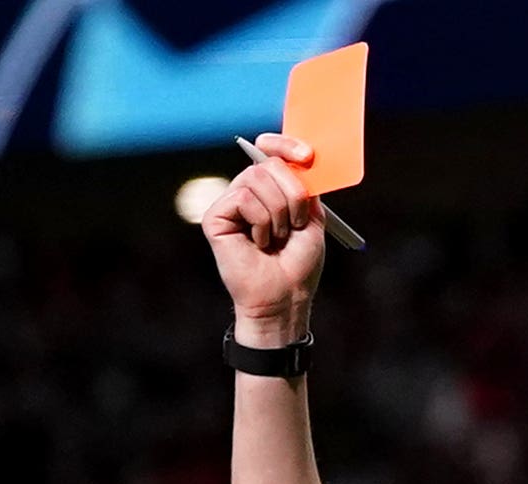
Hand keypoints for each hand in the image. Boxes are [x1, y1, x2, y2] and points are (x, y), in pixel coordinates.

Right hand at [203, 137, 327, 336]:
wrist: (285, 297)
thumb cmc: (298, 262)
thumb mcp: (312, 216)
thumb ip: (304, 183)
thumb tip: (297, 155)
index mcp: (270, 188)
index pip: (271, 150)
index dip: (285, 143)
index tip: (306, 155)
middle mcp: (247, 191)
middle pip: (269, 163)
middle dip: (292, 193)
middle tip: (294, 224)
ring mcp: (230, 203)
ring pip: (257, 178)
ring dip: (278, 212)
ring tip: (275, 238)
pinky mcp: (215, 217)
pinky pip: (243, 198)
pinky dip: (260, 222)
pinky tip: (258, 242)